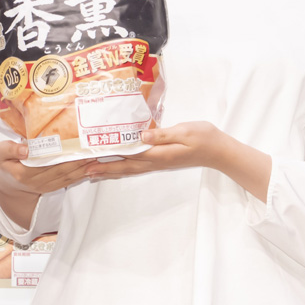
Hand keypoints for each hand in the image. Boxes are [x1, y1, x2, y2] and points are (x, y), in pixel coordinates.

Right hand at [0, 139, 94, 227]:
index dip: (63, 156)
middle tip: (92, 150)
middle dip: (78, 161)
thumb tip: (26, 149)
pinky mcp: (51, 188)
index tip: (76, 146)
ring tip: (95, 158)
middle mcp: (36, 181)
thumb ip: (10, 149)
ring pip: (67, 177)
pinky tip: (90, 168)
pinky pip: (67, 182)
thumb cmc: (6, 164)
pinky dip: (80, 175)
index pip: (47, 163)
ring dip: (82, 168)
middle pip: (61, 170)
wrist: (8, 185)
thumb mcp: (1, 153)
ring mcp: (45, 186)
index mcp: (24, 173)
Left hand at [85, 122, 270, 202]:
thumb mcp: (184, 131)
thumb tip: (141, 136)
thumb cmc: (204, 138)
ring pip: (130, 169)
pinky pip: (137, 167)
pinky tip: (117, 167)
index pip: (130, 155)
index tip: (93, 157)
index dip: (111, 156)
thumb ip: (162, 134)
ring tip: (94, 173)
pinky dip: (124, 168)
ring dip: (111, 171)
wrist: (219, 151)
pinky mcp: (162, 161)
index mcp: (160, 154)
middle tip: (84, 171)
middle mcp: (156, 161)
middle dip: (105, 169)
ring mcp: (159, 163)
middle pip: (126, 167)